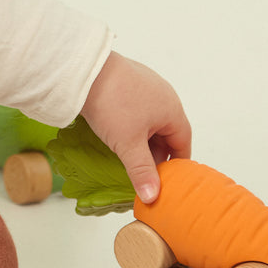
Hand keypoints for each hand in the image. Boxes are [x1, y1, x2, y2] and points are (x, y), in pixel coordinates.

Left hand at [81, 52, 191, 202]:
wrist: (85, 70)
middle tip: (142, 175)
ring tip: (127, 159)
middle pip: (166, 133)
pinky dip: (129, 126)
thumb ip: (142, 171)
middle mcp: (163, 96)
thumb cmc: (113, 104)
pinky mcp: (126, 82)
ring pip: (148, 122)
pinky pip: (134, 110)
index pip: (182, 143)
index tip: (167, 182)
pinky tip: (114, 135)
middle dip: (155, 155)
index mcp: (172, 109)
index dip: (176, 164)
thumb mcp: (128, 144)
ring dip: (140, 141)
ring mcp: (144, 86)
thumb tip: (153, 197)